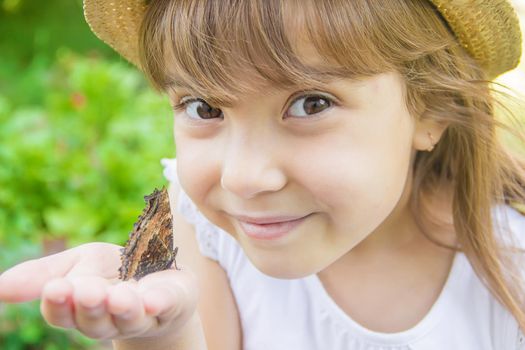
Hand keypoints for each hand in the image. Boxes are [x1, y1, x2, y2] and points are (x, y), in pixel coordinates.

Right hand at [0, 243, 198, 340]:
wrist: (159, 275)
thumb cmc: (114, 271)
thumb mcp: (78, 263)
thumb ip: (43, 275)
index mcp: (81, 307)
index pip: (63, 312)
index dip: (59, 303)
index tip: (56, 288)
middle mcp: (109, 318)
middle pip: (94, 320)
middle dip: (90, 306)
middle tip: (87, 291)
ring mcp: (141, 314)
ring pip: (129, 318)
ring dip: (122, 308)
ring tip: (117, 296)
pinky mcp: (170, 303)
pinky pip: (165, 306)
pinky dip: (159, 303)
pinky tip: (153, 300)